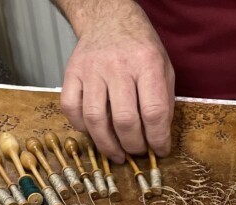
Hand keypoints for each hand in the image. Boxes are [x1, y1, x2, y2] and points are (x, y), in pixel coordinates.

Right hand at [60, 2, 173, 162]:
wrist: (108, 20)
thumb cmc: (139, 48)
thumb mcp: (164, 68)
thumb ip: (164, 101)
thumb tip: (158, 138)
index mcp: (147, 63)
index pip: (153, 112)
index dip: (158, 139)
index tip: (160, 150)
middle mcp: (117, 65)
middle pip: (124, 120)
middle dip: (133, 145)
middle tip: (138, 152)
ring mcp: (91, 69)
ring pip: (95, 119)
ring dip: (107, 145)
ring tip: (117, 154)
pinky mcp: (71, 74)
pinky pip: (71, 109)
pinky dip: (82, 128)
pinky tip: (95, 132)